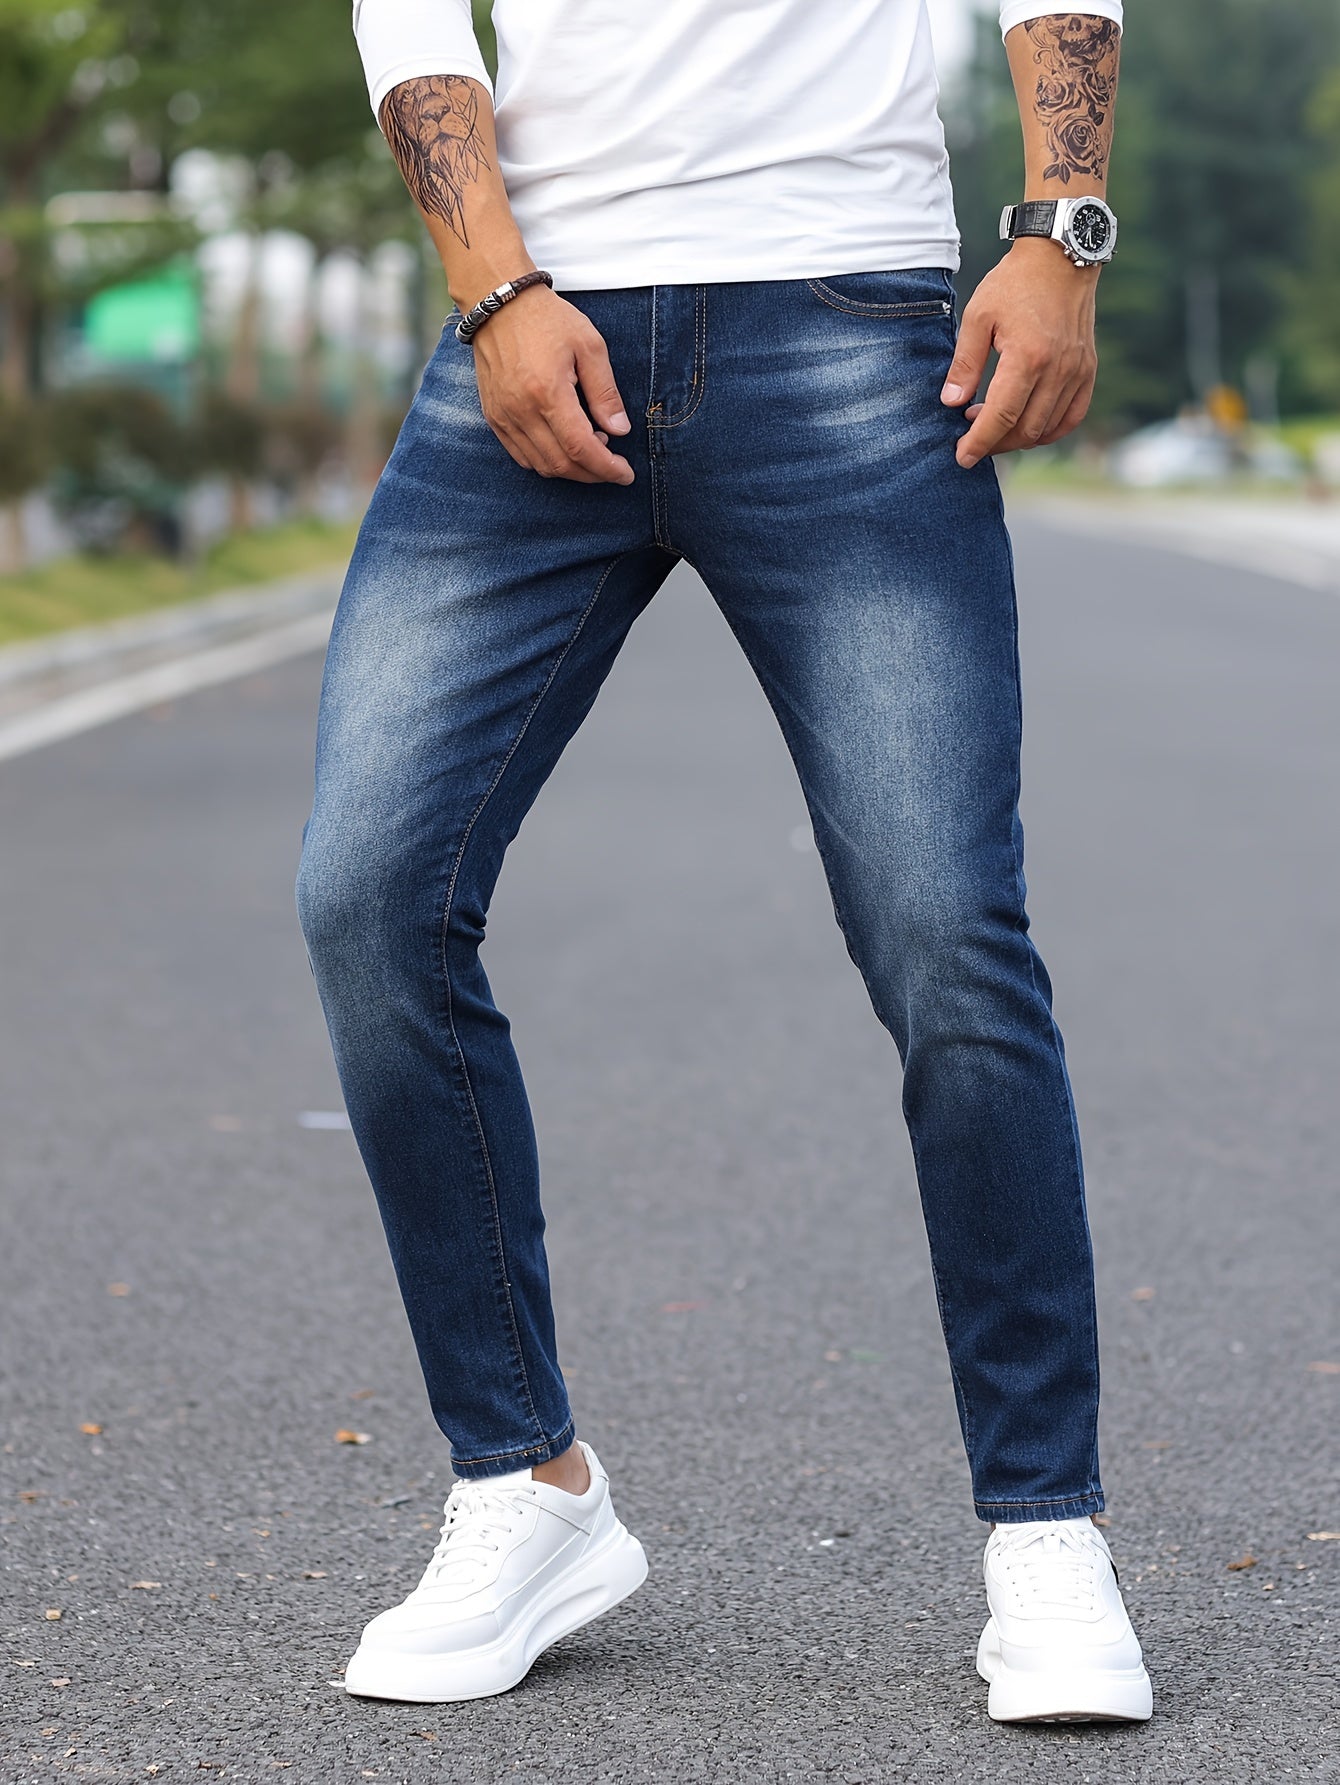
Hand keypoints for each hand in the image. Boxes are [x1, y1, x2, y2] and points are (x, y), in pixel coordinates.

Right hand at [470, 286, 634, 484]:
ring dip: (571, 469)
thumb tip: (620, 431)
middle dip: (592, 473)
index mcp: (547, 392)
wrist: (499, 304)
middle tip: (612, 464)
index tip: (625, 474)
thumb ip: (605, 392)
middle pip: (561, 464)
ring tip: (591, 448)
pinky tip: (563, 446)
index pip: (580, 448)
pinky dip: (546, 462)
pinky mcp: (493, 417)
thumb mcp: (589, 346)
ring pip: (541, 466)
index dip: (606, 468)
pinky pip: (521, 457)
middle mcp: (521, 410)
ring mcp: (503, 416)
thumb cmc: (547, 319)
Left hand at [940, 239, 1098, 468]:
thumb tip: (951, 404)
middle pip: (1025, 430)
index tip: (962, 457)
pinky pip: (1072, 417)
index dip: (979, 443)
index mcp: (1027, 357)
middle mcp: (1058, 369)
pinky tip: (1027, 426)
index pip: (1001, 417)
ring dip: (1018, 438)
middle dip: (995, 443)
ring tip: (993, 424)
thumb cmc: (1014, 284)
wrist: (1060, 258)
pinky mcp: (1088, 370)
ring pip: (1047, 428)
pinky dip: (1049, 430)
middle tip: (972, 436)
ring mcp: (1077, 371)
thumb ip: (965, 364)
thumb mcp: (977, 317)